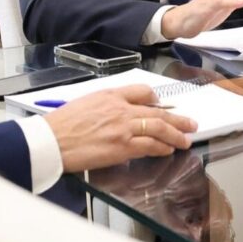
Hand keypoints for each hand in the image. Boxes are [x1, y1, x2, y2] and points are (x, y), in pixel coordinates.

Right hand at [43, 84, 195, 172]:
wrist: (52, 140)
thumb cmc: (61, 125)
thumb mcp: (85, 103)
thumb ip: (105, 106)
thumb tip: (118, 115)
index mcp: (110, 95)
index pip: (142, 91)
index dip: (156, 99)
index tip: (161, 104)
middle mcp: (120, 109)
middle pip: (157, 111)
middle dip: (177, 118)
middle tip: (189, 123)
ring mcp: (123, 128)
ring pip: (159, 128)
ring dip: (175, 135)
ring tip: (185, 139)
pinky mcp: (123, 147)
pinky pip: (150, 146)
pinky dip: (162, 147)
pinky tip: (168, 150)